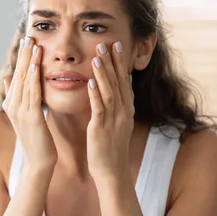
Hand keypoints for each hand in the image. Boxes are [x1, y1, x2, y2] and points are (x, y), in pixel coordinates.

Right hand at [3, 36, 56, 170]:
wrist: (39, 162)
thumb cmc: (37, 140)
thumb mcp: (26, 115)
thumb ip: (18, 96)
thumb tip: (8, 77)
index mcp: (12, 103)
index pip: (17, 75)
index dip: (21, 57)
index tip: (27, 40)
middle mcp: (13, 105)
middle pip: (18, 74)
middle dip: (23, 54)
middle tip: (28, 35)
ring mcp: (20, 111)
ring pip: (24, 81)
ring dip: (28, 61)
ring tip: (32, 44)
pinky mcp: (31, 117)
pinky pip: (31, 93)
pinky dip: (32, 78)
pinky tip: (35, 65)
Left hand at [87, 41, 134, 185]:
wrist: (112, 172)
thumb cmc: (110, 148)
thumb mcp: (115, 123)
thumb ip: (115, 106)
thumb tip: (113, 89)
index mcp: (126, 110)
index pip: (125, 81)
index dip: (121, 63)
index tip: (117, 45)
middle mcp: (123, 112)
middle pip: (119, 82)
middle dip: (113, 62)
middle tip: (108, 43)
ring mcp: (114, 120)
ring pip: (110, 92)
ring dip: (104, 74)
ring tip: (98, 57)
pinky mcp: (102, 129)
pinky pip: (99, 109)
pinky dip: (95, 94)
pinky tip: (90, 82)